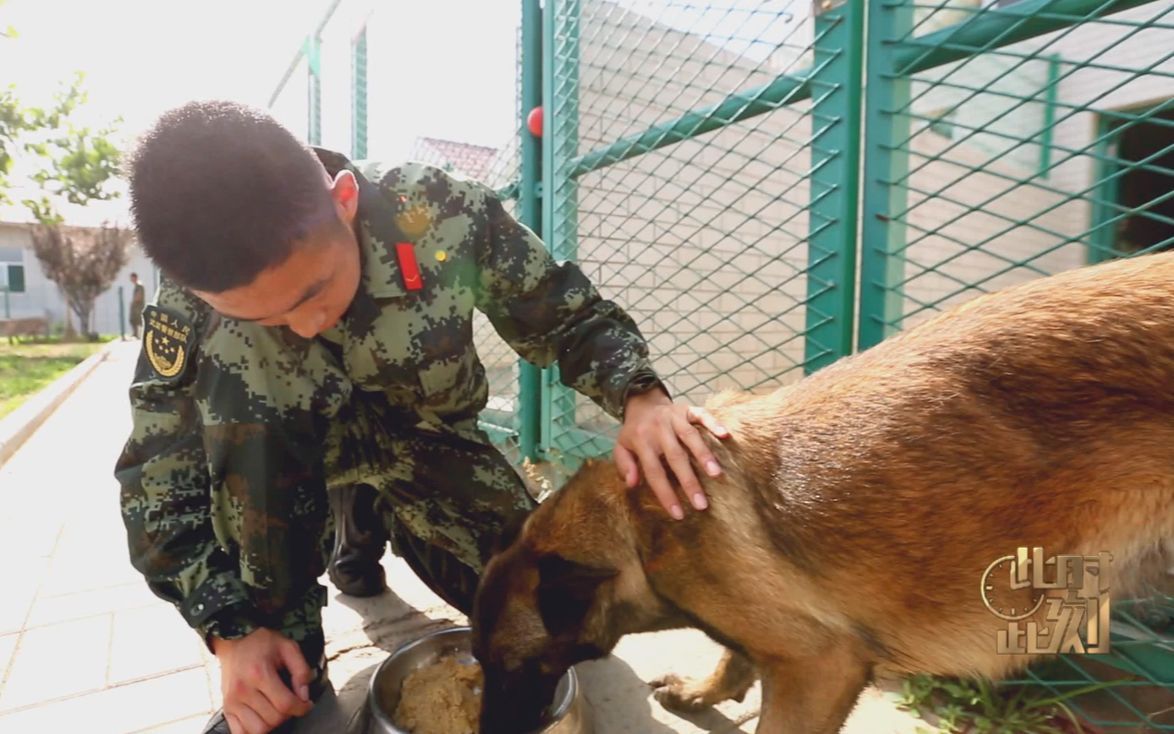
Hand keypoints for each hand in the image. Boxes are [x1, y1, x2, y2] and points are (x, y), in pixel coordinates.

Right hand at [212, 628, 313, 733]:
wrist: (234, 641)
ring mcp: (232, 701)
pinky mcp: (226, 708)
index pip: (286, 704)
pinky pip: (240, 733)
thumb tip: (304, 695)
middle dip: (289, 714)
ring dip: (273, 724)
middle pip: (274, 718)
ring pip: (259, 729)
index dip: (302, 708)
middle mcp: (243, 690)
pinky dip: (254, 730)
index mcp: (260, 674)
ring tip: (277, 710)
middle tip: (291, 703)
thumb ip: (301, 670)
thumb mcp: (288, 647)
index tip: (307, 704)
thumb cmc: (263, 642)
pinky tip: (262, 717)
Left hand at [614, 389, 730, 518]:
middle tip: (702, 504)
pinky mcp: (687, 408)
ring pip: (691, 437)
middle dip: (689, 482)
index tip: (679, 514)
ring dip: (704, 455)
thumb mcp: (621, 448)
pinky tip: (725, 435)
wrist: (643, 403)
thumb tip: (631, 484)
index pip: (654, 471)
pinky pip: (702, 414)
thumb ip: (624, 465)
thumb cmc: (635, 433)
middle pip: (675, 457)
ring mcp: (674, 417)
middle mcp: (659, 429)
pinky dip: (713, 423)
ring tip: (716, 475)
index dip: (665, 494)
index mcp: (642, 441)